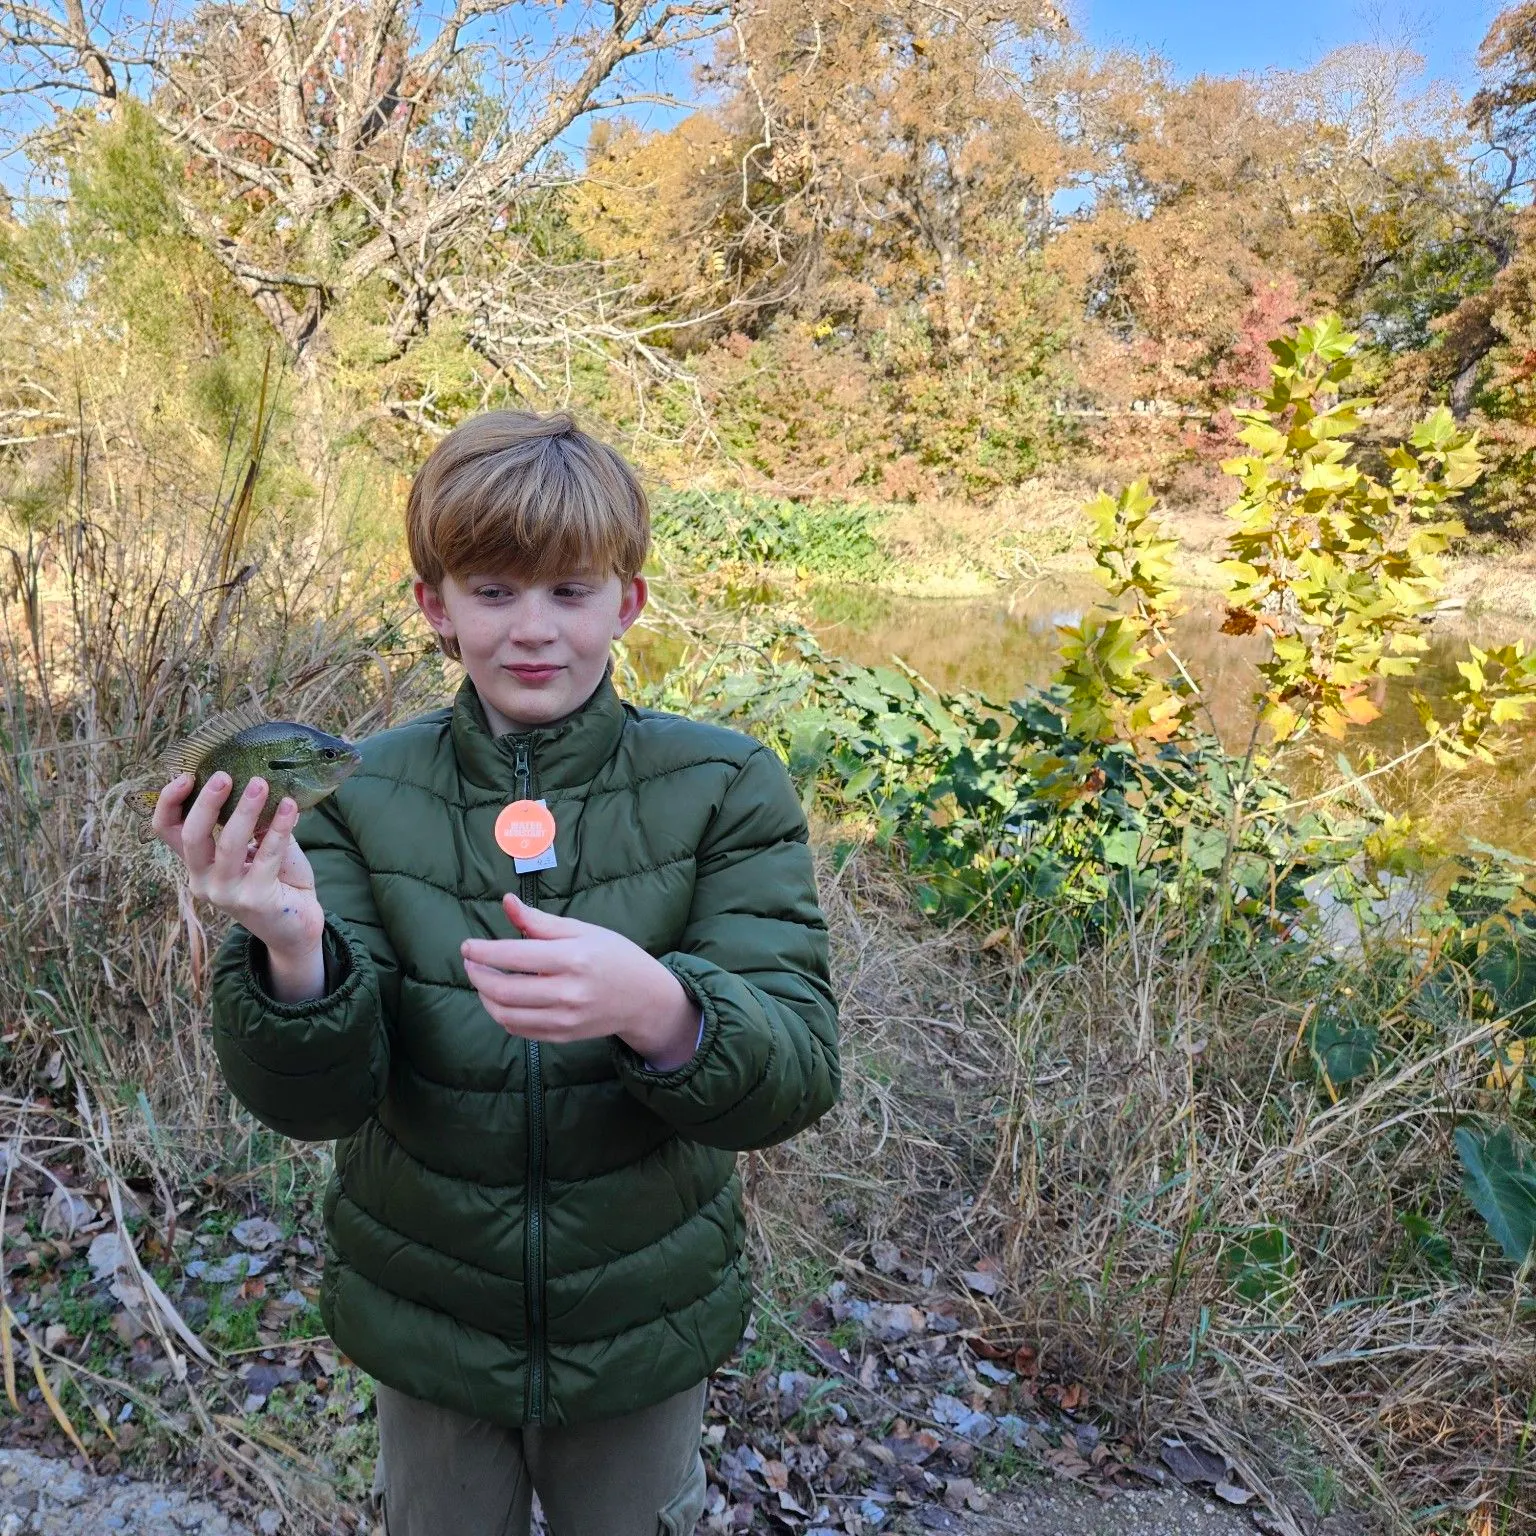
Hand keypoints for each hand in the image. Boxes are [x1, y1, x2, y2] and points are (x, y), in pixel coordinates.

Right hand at [153, 772, 325, 979]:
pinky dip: (279, 826)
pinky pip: (267, 855)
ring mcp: (226, 893)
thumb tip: (255, 782)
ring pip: (229, 844)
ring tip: (260, 783)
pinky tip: (290, 806)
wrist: (296, 927)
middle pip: (191, 835)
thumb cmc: (275, 880)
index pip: (166, 831)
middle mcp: (203, 880)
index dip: (168, 802)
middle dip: (206, 802)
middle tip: (224, 776)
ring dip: (245, 809)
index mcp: (197, 864)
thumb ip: (251, 824)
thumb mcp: (256, 848)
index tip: (185, 775)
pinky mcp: (254, 900)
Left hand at [461, 894, 701, 1068]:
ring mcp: (565, 1019)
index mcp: (573, 959)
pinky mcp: (562, 1036)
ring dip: (484, 997)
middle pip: (503, 990)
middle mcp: (568, 993)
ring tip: (482, 979)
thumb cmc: (615, 956)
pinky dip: (501, 1013)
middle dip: (477, 975)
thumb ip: (540, 922)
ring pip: (505, 1014)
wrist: (645, 999)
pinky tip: (501, 997)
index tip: (467, 946)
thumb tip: (507, 902)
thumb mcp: (583, 930)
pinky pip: (518, 1029)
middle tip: (470, 961)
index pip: (514, 956)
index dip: (483, 952)